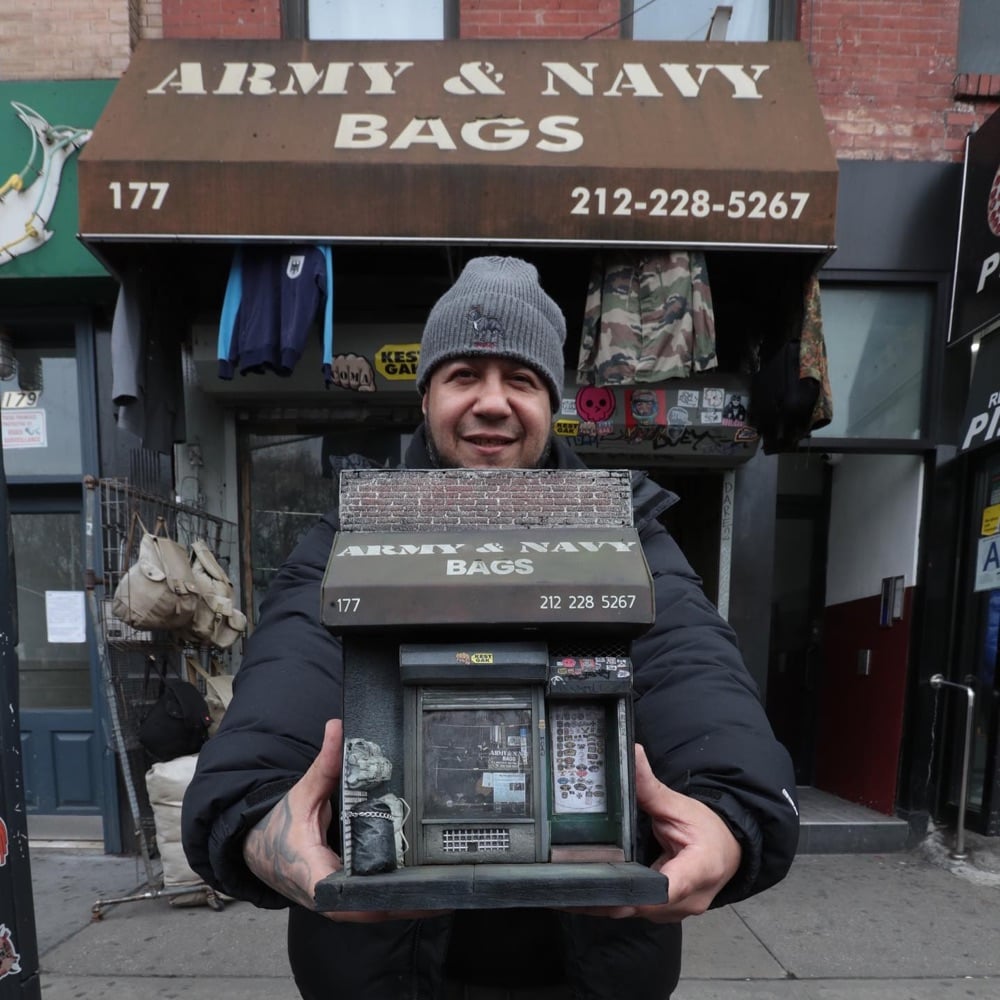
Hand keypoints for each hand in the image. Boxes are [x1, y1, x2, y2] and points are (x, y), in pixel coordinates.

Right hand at [243, 718, 437, 921]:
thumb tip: (337, 727)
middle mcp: (328, 896)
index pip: (349, 896)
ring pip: (377, 907)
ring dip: (408, 898)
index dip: (381, 895)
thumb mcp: (303, 792)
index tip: (410, 883)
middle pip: (373, 906)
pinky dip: (398, 893)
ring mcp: (338, 901)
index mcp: (313, 874)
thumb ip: (324, 763)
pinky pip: (374, 900)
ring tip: (444, 880)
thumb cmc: (280, 825)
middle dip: (408, 897)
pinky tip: (426, 882)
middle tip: (443, 876)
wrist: (260, 848)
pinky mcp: (345, 898)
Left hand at [566, 744, 741, 922]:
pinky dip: (614, 901)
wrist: (728, 851)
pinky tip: (588, 893)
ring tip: (568, 890)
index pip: (670, 887)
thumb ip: (651, 787)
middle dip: (606, 895)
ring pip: (636, 912)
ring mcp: (677, 911)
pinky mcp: (665, 913)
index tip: (607, 882)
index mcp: (701, 868)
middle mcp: (690, 898)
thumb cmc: (708, 830)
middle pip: (643, 903)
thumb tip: (632, 753)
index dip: (637, 889)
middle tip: (568, 882)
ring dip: (606, 902)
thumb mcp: (680, 805)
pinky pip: (636, 910)